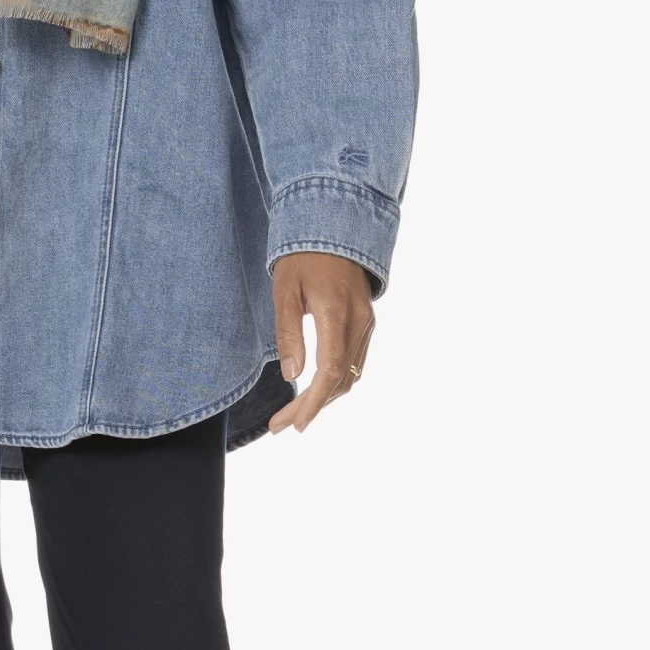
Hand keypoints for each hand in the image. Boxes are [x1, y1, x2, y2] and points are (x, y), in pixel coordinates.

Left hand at [267, 252, 375, 435]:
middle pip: (340, 381)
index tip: (293, 425)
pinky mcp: (368, 321)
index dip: (312, 403)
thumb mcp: (284, 289)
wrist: (335, 224)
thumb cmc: (302, 255)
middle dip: (311, 407)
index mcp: (335, 313)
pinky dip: (336, 382)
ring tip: (294, 414)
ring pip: (350, 375)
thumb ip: (288, 332)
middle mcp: (358, 322)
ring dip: (324, 398)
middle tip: (282, 425)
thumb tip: (292, 376)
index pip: (328, 372)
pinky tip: (316, 390)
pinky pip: (355, 361)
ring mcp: (367, 323)